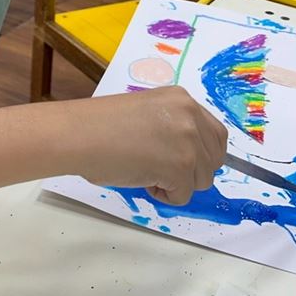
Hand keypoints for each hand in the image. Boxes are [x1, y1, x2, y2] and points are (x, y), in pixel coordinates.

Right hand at [71, 86, 226, 205]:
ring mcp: (188, 141)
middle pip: (215, 159)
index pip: (216, 135)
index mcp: (182, 100)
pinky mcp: (180, 167)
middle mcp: (191, 116)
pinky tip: (142, 178)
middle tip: (160, 168)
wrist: (79, 135)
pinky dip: (164, 195)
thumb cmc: (101, 126)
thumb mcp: (149, 114)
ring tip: (146, 170)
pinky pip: (183, 195)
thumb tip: (190, 155)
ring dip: (177, 183)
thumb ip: (174, 126)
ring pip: (202, 180)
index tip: (179, 160)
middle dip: (192, 171)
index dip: (201, 153)